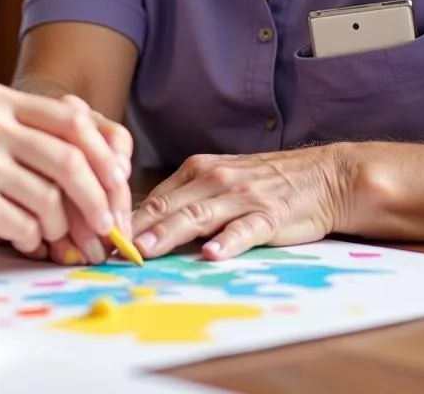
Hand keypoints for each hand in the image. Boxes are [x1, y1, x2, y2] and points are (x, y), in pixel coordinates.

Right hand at [0, 84, 129, 252]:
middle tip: (106, 226)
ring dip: (61, 227)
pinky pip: (27, 226)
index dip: (106, 156)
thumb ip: (31, 131)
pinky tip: (22, 239)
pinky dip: (33, 239)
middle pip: (73, 160)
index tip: (117, 185)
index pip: (75, 121)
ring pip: (52, 199)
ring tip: (52, 236)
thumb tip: (102, 166)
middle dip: (99, 199)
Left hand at [130, 145, 356, 259]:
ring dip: (169, 232)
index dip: (126, 216)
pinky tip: (213, 254)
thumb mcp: (220, 180)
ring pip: (198, 215)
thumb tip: (144, 223)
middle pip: (169, 205)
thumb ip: (186, 198)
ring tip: (146, 249)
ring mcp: (241, 197)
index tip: (101, 235)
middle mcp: (214, 180)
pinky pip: (245, 230)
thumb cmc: (265, 182)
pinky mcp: (269, 215)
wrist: (322, 176)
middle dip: (136, 226)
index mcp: (198, 170)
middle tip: (109, 245)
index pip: (155, 195)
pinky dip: (228, 242)